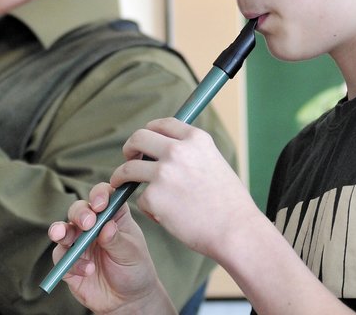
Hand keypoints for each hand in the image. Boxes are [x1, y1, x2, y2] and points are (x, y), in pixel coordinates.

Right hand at [48, 183, 176, 314]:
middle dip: (80, 213)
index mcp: (112, 215)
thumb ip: (118, 240)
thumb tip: (107, 227)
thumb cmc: (134, 269)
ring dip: (61, 230)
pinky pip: (61, 257)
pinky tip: (88, 270)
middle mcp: (92, 225)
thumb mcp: (132, 253)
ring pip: (63, 229)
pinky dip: (72, 263)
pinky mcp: (68, 262)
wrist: (127, 300)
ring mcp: (78, 243)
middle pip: (79, 209)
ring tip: (63, 236)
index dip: (99, 194)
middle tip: (87, 223)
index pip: (103, 195)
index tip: (100, 204)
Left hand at [111, 118, 259, 258]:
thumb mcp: (215, 163)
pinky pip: (140, 199)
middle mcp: (177, 151)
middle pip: (138, 137)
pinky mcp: (154, 197)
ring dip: (120, 176)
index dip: (150, 129)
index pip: (163, 124)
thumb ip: (192, 153)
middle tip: (128, 158)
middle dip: (129, 147)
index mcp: (196, 139)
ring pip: (128, 168)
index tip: (144, 141)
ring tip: (119, 183)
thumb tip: (165, 152)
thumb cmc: (230, 204)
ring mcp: (163, 173)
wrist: (236, 231)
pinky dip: (148, 208)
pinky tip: (164, 216)